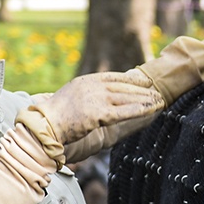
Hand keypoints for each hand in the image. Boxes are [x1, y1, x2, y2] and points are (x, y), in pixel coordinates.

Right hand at [33, 71, 165, 145]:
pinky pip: (124, 111)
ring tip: (159, 101)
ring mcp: (95, 99)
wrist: (44, 126)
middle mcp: (92, 87)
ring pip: (127, 98)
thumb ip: (88, 94)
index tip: (144, 82)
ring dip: (145, 100)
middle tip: (157, 92)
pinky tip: (152, 110)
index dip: (131, 80)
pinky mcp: (97, 114)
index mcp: (85, 81)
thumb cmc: (55, 117)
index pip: (113, 77)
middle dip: (142, 90)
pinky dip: (140, 110)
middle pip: (123, 87)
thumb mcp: (72, 97)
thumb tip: (103, 96)